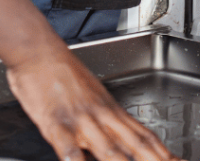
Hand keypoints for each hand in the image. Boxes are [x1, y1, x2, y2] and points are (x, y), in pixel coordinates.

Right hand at [5, 44, 179, 160]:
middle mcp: (101, 115)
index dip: (162, 151)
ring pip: (110, 149)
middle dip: (153, 160)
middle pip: (134, 144)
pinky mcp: (58, 124)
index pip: (143, 134)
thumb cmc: (59, 70)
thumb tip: (113, 136)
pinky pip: (70, 149)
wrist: (38, 49)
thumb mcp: (90, 92)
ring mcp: (81, 120)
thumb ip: (102, 117)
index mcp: (109, 109)